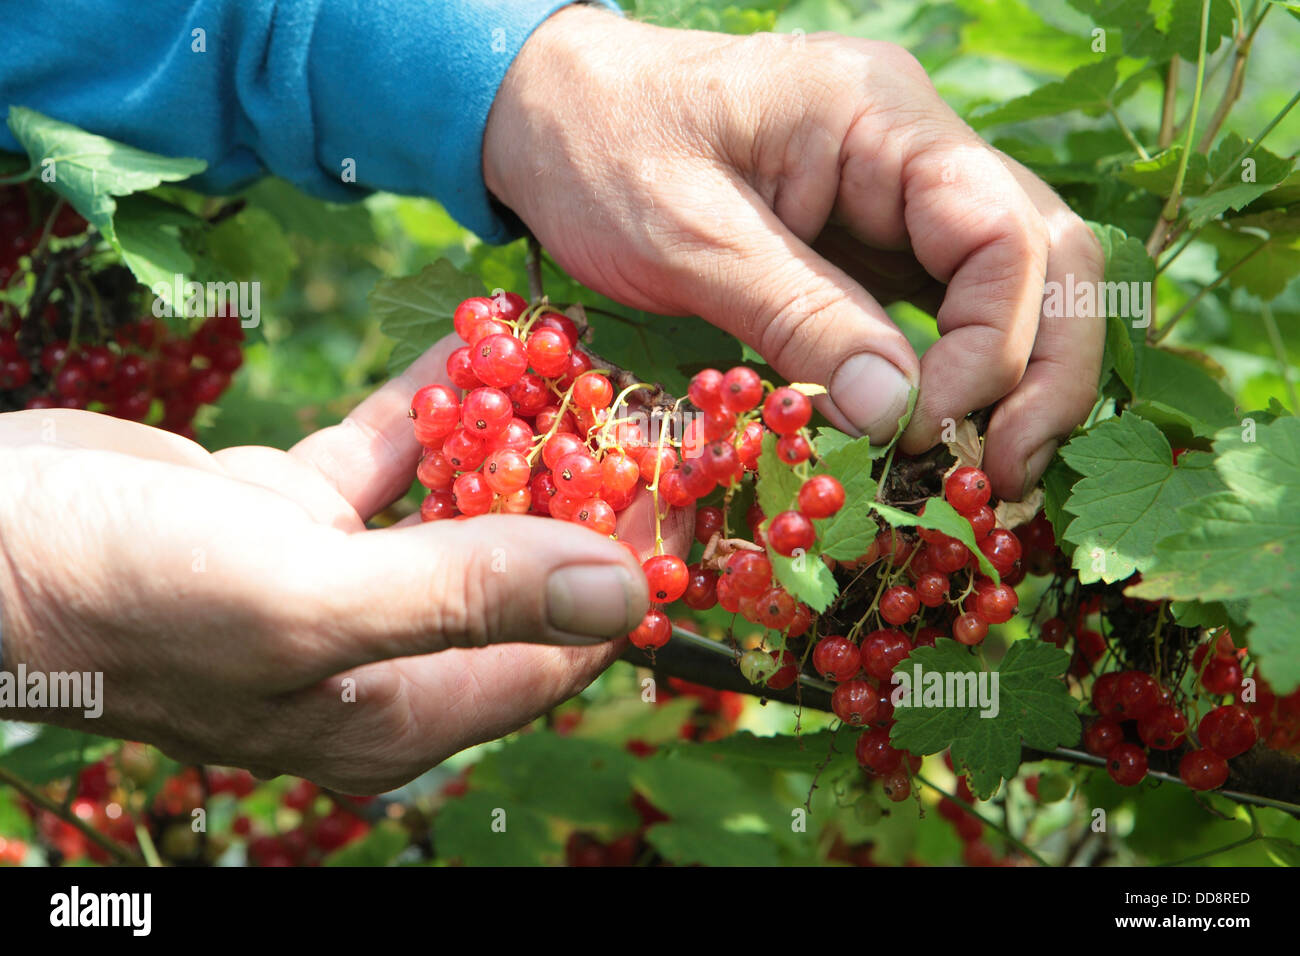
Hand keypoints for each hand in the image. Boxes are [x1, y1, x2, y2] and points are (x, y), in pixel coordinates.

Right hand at [0, 337, 686, 792]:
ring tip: (580, 369)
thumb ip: (464, 598)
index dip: (628, 576)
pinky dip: (427, 408)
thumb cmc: (124, 596)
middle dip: (582, 499)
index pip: (557, 651)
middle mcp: (376, 653)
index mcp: (395, 711)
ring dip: (510, 440)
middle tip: (647, 414)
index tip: (686, 492)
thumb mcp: (304, 602)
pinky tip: (478, 346)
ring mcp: (331, 580)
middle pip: (518, 574)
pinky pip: (384, 457)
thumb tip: (618, 592)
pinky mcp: (286, 513)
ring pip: (453, 506)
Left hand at [484, 6, 1104, 499]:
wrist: (550, 113)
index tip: (927, 432)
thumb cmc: (602, 153)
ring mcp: (899, 193)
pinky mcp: (871, 240)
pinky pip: (946, 307)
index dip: (989, 346)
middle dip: (1043, 373)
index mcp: (880, 115)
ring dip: (1018, 383)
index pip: (1000, 231)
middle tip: (1005, 477)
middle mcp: (915, 145)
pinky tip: (944, 440)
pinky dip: (958, 376)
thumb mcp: (688, 238)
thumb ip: (799, 318)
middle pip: (1044, 255)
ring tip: (992, 478)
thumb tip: (904, 420)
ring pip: (1014, 285)